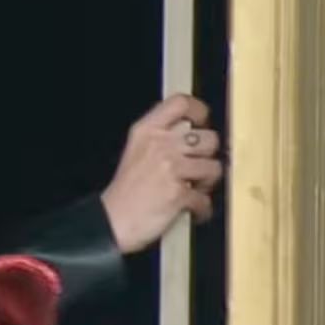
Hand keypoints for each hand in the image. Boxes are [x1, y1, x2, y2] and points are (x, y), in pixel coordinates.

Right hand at [100, 93, 223, 253]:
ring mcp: (171, 169)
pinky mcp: (179, 194)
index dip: (198, 110)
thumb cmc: (123, 191)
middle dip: (208, 155)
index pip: (181, 103)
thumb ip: (160, 138)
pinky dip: (202, 209)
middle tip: (197, 166)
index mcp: (146, 131)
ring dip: (208, 182)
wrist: (110, 221)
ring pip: (214, 167)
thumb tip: (192, 135)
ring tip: (195, 189)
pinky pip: (205, 199)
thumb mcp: (135, 152)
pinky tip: (192, 211)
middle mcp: (160, 145)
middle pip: (208, 137)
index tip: (201, 122)